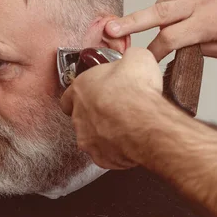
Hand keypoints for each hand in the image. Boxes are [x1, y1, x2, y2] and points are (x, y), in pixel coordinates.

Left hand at [60, 47, 163, 168]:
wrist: (147, 121)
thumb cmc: (136, 91)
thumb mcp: (136, 57)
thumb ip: (127, 59)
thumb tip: (132, 59)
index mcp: (80, 89)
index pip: (69, 95)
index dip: (84, 94)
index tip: (95, 93)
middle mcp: (79, 116)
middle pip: (81, 117)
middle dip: (96, 114)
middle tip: (116, 109)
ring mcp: (88, 139)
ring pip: (92, 138)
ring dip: (105, 133)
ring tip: (126, 127)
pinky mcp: (101, 158)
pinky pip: (107, 154)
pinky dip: (117, 150)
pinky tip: (131, 141)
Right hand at [106, 0, 216, 59]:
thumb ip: (195, 47)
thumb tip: (171, 46)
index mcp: (210, 22)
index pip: (171, 38)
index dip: (154, 51)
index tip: (144, 60)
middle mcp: (201, 0)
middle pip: (157, 13)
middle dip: (131, 22)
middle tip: (110, 28)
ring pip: (162, 0)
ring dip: (161, 14)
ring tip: (178, 19)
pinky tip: (183, 5)